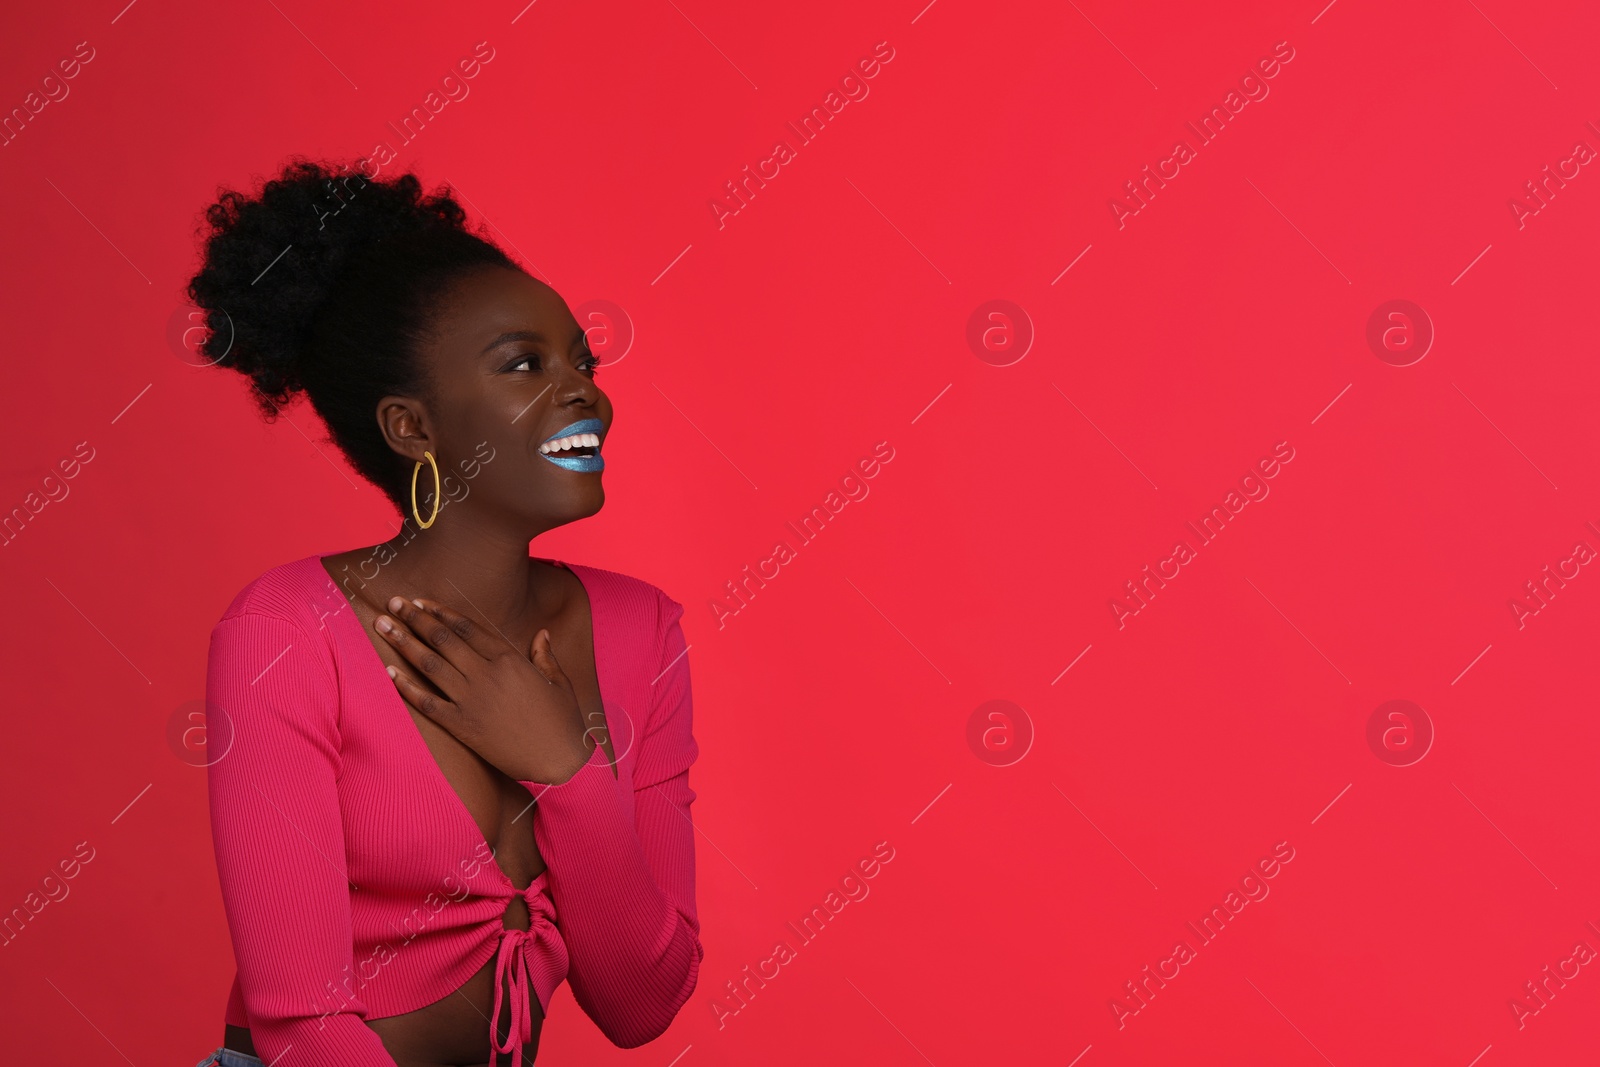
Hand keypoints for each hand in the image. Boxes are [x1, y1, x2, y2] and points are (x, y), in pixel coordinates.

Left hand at [374, 595, 592, 783]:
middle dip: (414, 618)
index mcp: (509, 658)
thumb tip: (541, 633)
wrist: (559, 759)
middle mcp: (486, 674)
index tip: (420, 601)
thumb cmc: (563, 720)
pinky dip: (407, 687)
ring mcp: (472, 700)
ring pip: (430, 664)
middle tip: (392, 603)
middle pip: (442, 639)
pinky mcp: (463, 726)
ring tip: (382, 625)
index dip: (441, 612)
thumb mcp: (560, 681)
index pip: (466, 627)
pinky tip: (389, 672)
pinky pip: (428, 703)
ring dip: (403, 642)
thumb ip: (545, 655)